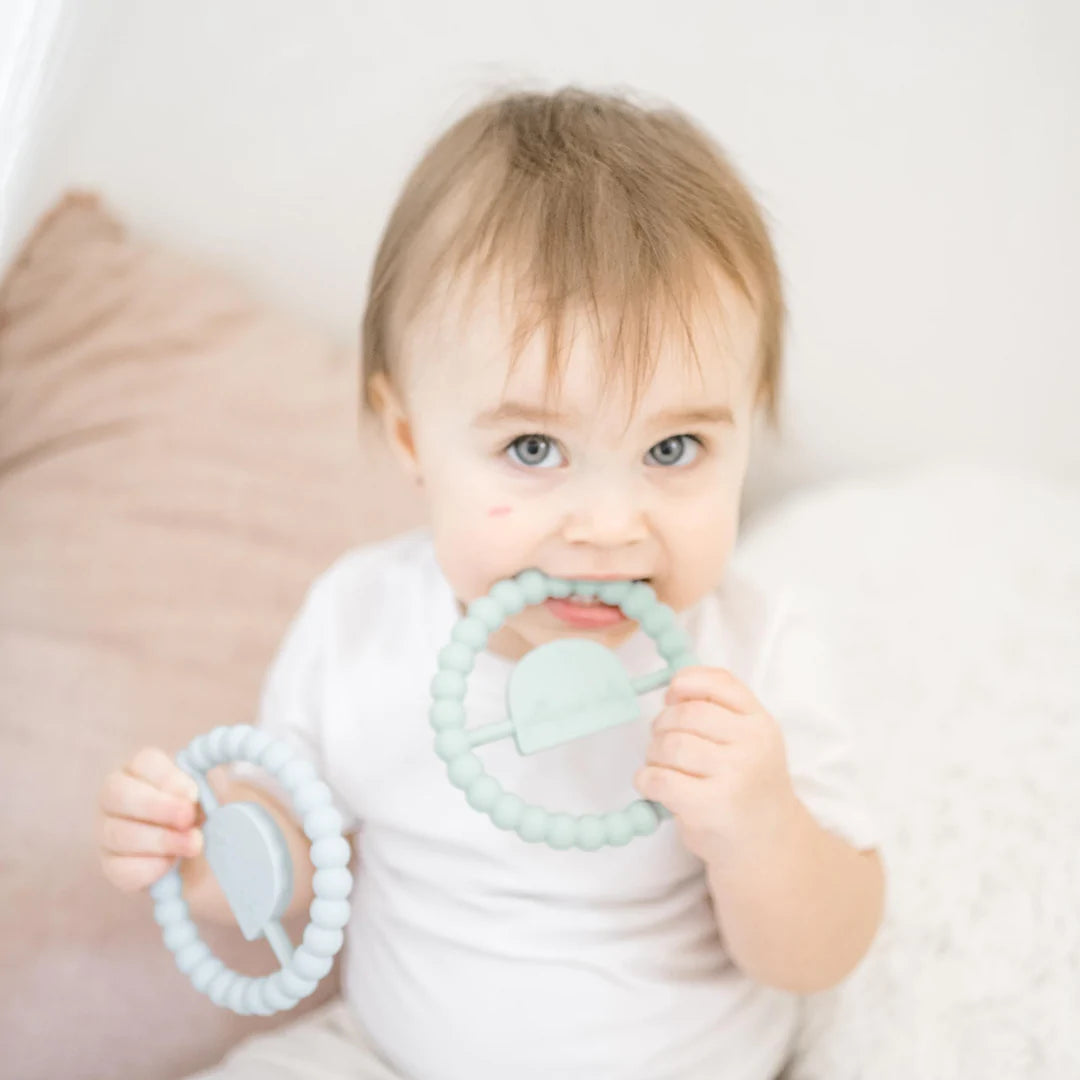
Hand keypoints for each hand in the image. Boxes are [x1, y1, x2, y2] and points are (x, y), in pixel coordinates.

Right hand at [98, 747, 204, 892]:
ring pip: (117, 833)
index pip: (143, 761)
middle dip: (157, 807)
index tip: (194, 793)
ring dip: (161, 840)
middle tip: (188, 818)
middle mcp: (115, 797)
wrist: (204, 854)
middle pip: (116, 793)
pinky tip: (172, 865)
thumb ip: (208, 785)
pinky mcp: (112, 866)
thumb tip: (207, 785)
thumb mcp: (210, 793)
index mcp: (141, 769)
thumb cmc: (204, 812)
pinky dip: (150, 867)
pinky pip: (121, 869)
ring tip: (194, 844)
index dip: (168, 777)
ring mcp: (108, 832)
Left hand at [634, 666, 799, 865]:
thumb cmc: (747, 788)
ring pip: (671, 745)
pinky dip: (646, 780)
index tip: (671, 696)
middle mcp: (752, 745)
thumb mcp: (749, 742)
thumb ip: (721, 711)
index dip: (686, 682)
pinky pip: (660, 780)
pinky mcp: (710, 807)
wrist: (768, 845)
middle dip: (662, 725)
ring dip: (653, 754)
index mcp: (761, 723)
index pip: (721, 682)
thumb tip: (672, 691)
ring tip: (661, 767)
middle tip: (662, 742)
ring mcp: (734, 776)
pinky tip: (652, 786)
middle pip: (687, 713)